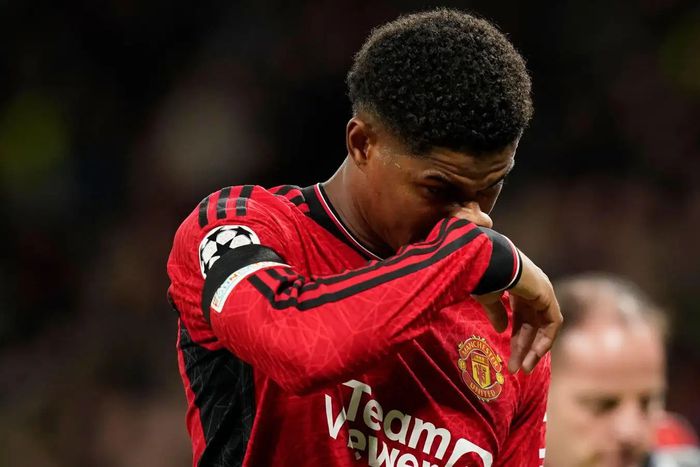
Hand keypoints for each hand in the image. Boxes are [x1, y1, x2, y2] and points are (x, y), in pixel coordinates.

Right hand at [474, 251, 561, 373]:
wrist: (491, 262)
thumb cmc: (484, 275)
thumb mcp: (488, 298)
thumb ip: (496, 313)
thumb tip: (500, 329)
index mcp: (517, 286)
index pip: (521, 317)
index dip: (516, 338)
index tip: (509, 357)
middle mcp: (533, 289)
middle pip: (531, 325)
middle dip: (523, 348)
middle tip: (517, 368)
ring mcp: (543, 292)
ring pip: (542, 326)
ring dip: (534, 348)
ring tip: (524, 368)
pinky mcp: (547, 296)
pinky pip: (552, 323)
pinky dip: (545, 339)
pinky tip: (534, 354)